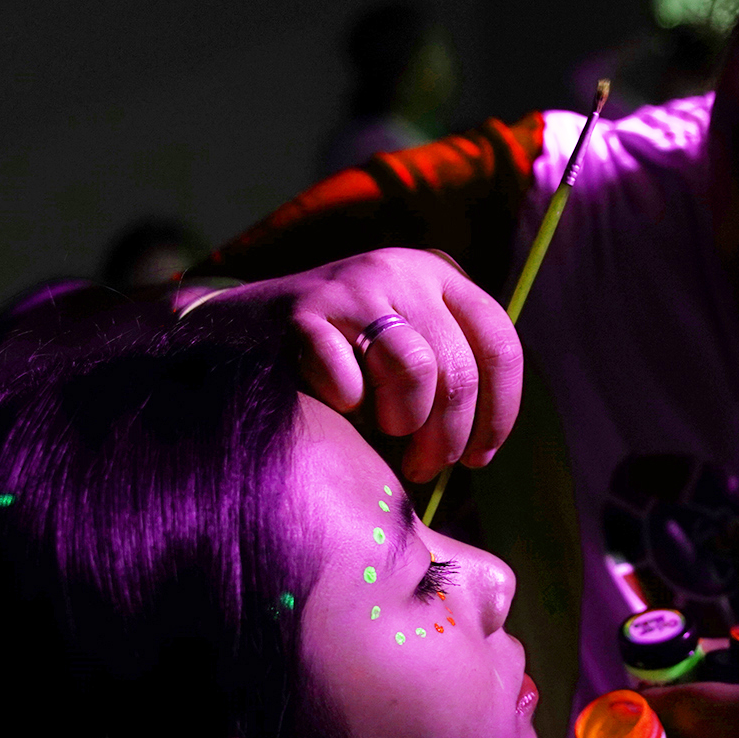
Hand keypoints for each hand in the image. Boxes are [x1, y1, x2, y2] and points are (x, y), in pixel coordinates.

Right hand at [202, 249, 522, 482]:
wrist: (238, 329)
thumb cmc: (338, 360)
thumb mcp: (405, 347)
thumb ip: (449, 375)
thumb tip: (485, 449)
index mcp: (439, 277)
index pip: (499, 345)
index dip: (498, 413)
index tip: (478, 457)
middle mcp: (401, 271)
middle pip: (459, 369)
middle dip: (448, 437)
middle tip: (424, 466)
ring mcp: (350, 287)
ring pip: (415, 369)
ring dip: (405, 421)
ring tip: (383, 433)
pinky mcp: (301, 314)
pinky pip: (346, 377)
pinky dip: (347, 405)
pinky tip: (336, 405)